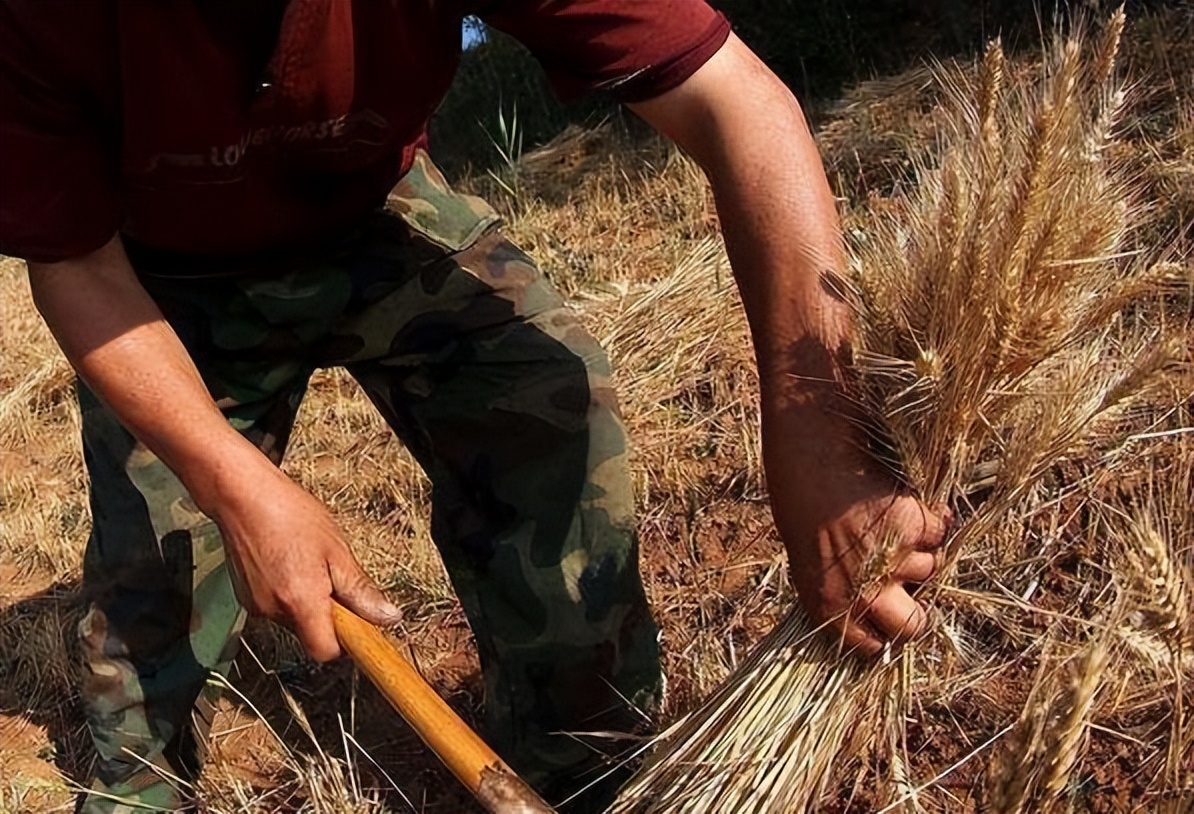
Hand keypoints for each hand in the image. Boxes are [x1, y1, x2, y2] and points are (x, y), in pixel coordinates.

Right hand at [208, 461, 401, 660]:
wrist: (241, 495)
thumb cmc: (289, 515)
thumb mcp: (337, 550)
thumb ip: (360, 590)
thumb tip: (387, 617)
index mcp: (300, 602)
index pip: (325, 652)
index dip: (344, 642)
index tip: (356, 623)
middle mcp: (273, 611)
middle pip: (310, 634)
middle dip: (327, 614)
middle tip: (333, 577)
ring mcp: (255, 606)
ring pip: (294, 619)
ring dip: (307, 601)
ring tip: (307, 562)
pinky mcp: (244, 598)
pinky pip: (276, 606)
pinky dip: (288, 593)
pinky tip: (288, 561)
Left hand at [765, 405, 950, 656]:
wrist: (810, 453)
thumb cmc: (799, 498)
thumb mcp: (807, 555)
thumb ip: (839, 584)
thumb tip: (878, 601)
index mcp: (827, 605)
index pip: (871, 646)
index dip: (883, 631)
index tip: (888, 617)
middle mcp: (863, 591)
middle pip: (912, 627)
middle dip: (917, 614)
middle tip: (911, 588)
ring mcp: (892, 560)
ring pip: (930, 570)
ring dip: (920, 551)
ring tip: (891, 521)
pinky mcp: (914, 526)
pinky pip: (939, 532)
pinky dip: (932, 517)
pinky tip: (906, 500)